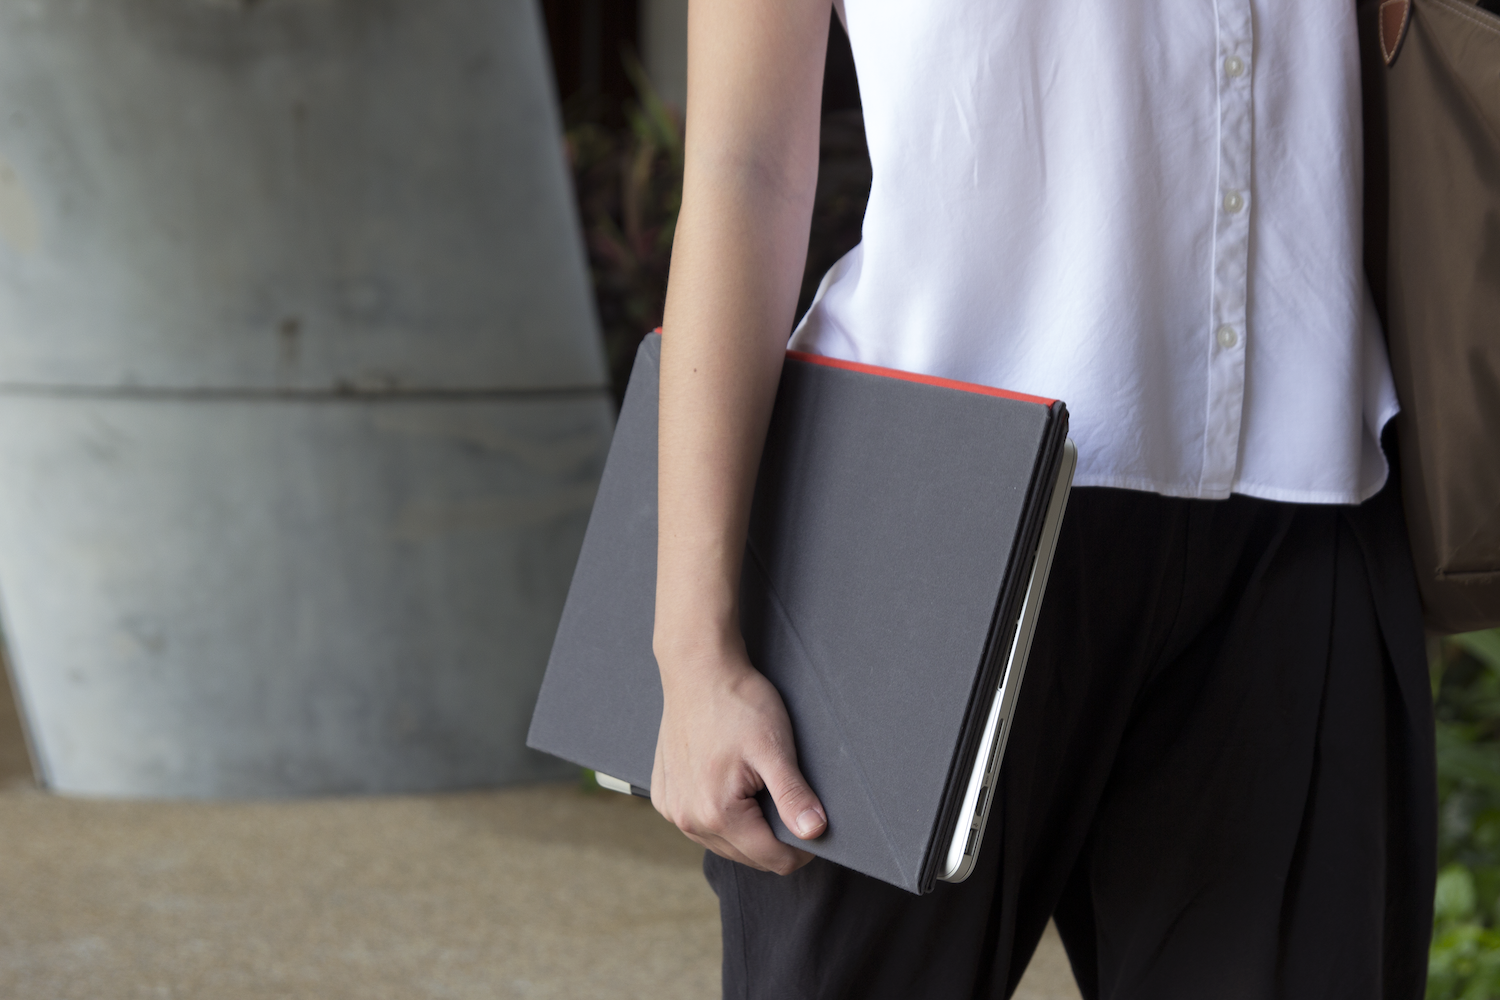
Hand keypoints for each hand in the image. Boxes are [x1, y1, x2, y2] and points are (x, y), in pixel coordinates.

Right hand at [651, 642, 827, 874]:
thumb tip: (814, 833)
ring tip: (756, 786)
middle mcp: (688, 820)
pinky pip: (698, 823)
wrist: (697, 669)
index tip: (813, 826)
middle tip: (786, 798)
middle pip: (747, 855)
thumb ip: (793, 795)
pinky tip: (728, 784)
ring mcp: (671, 809)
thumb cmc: (737, 703)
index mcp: (717, 814)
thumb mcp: (774, 748)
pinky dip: (718, 814)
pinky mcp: (663, 796)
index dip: (801, 849)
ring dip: (746, 827)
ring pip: (723, 842)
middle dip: (772, 837)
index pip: (773, 859)